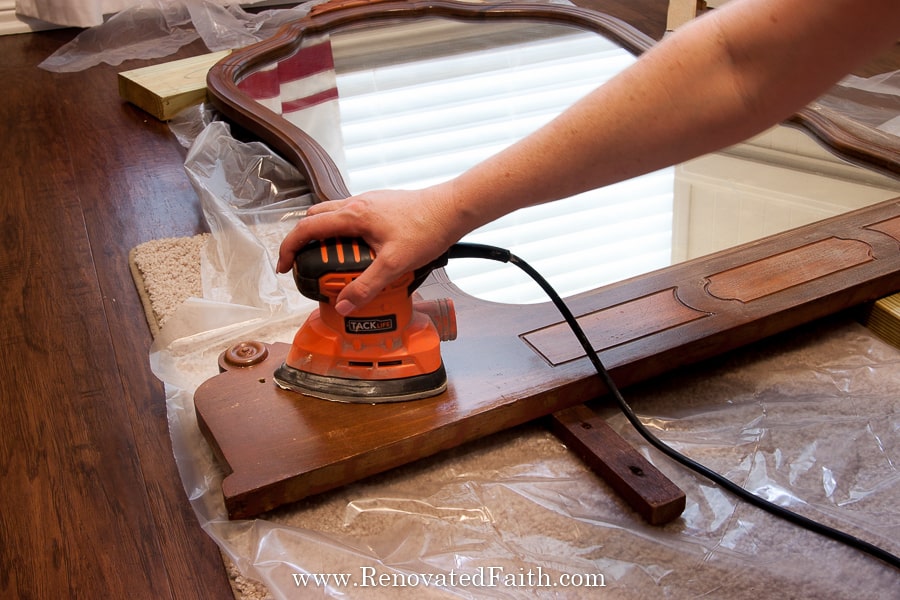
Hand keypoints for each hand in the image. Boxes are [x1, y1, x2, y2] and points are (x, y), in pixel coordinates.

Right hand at [277, 186, 463, 314]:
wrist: (453, 209)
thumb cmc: (427, 228)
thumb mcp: (394, 265)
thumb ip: (366, 286)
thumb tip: (342, 303)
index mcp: (353, 215)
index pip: (307, 227)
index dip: (289, 247)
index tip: (285, 266)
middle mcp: (357, 204)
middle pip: (316, 219)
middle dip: (306, 243)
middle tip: (309, 266)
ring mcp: (370, 203)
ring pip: (334, 217)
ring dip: (328, 239)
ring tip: (338, 265)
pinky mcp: (381, 207)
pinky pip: (353, 219)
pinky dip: (348, 236)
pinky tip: (364, 254)